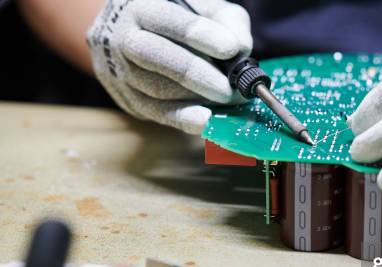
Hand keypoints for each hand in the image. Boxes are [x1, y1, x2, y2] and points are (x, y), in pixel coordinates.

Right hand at [87, 0, 251, 134]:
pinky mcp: (127, 97)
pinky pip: (155, 112)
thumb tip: (241, 50)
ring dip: (196, 98)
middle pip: (157, 56)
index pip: (169, 19)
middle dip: (199, 75)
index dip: (200, 34)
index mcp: (142, 7)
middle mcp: (123, 36)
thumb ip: (226, 21)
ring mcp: (119, 70)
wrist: (133, 37)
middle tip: (230, 89)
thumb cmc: (179, 20)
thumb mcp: (204, 9)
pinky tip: (206, 119)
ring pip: (156, 88)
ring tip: (226, 100)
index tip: (231, 49)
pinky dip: (184, 118)